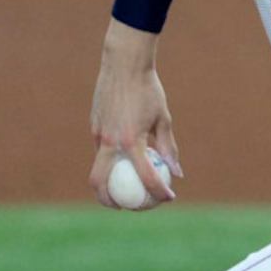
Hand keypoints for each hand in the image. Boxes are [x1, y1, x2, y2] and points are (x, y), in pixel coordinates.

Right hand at [88, 18, 181, 209]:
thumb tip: (176, 173)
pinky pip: (100, 151)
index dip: (157, 192)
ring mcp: (98, 134)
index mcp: (131, 141)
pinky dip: (109, 161)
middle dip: (112, 201)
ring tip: (123, 190)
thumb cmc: (148, 89)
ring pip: (97, 168)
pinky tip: (122, 160)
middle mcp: (110, 141)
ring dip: (108, 183)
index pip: (145, 176)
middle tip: (128, 206)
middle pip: (101, 183)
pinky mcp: (94, 126)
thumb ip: (168, 146)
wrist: (124, 64)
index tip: (167, 198)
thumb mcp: (163, 117)